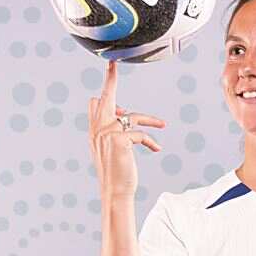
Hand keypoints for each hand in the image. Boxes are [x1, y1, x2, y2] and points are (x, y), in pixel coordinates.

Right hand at [88, 60, 165, 197]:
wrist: (115, 192)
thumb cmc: (116, 173)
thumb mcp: (111, 149)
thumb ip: (114, 130)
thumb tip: (124, 114)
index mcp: (94, 131)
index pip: (95, 103)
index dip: (105, 87)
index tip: (110, 67)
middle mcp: (97, 129)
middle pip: (105, 97)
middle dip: (110, 79)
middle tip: (113, 64)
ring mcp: (107, 133)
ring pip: (132, 116)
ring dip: (150, 120)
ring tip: (162, 124)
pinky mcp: (120, 139)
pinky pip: (140, 133)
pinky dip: (150, 141)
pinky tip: (156, 149)